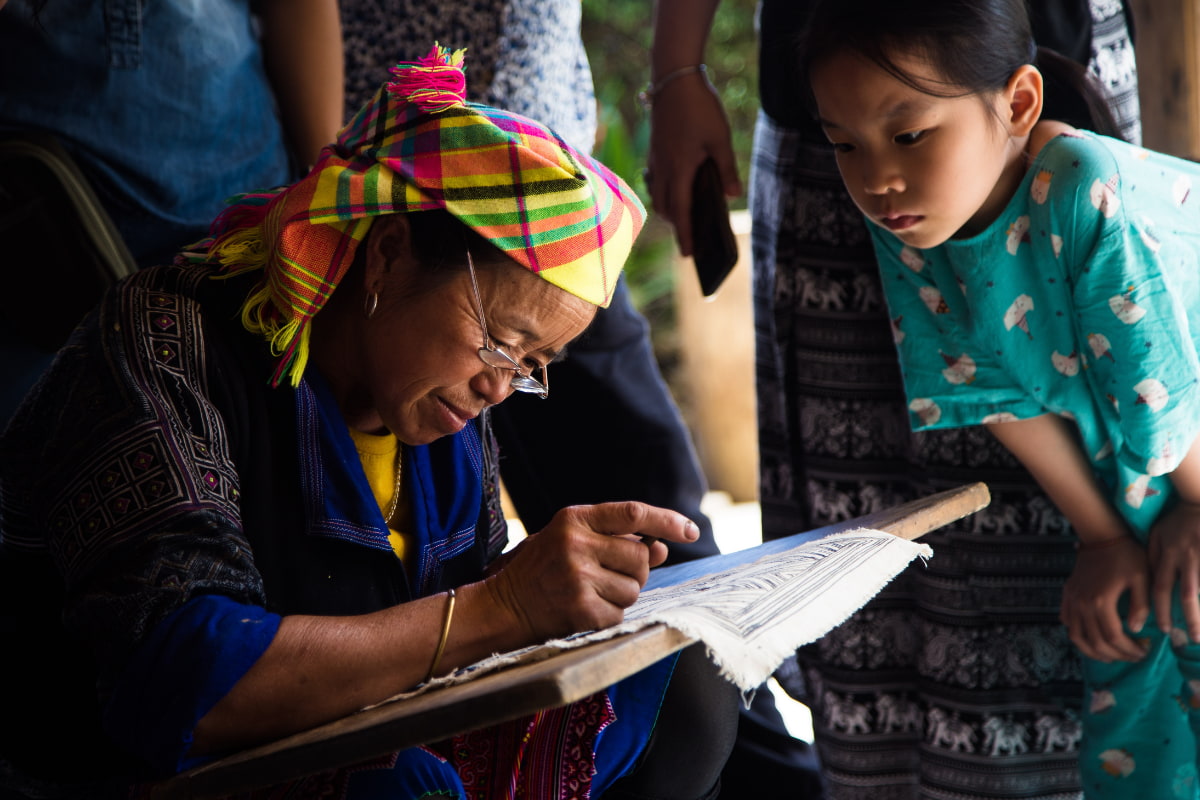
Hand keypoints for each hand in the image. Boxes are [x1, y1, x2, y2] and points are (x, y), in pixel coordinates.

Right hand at [484, 502, 699, 640]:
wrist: (502, 605)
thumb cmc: (541, 569)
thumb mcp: (573, 541)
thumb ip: (616, 540)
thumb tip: (663, 547)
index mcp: (574, 518)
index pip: (633, 513)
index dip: (667, 520)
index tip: (691, 530)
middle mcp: (576, 543)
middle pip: (641, 556)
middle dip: (636, 569)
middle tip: (609, 574)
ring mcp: (577, 577)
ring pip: (634, 587)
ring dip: (622, 594)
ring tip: (591, 591)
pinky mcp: (580, 609)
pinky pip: (620, 612)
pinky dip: (609, 614)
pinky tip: (585, 608)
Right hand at [646, 73, 740, 255]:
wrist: (674, 78)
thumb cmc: (700, 107)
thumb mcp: (720, 140)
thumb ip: (726, 170)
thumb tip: (732, 196)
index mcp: (680, 170)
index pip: (682, 212)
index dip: (685, 236)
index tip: (689, 255)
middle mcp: (664, 169)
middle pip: (667, 208)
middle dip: (677, 226)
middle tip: (691, 240)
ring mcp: (656, 159)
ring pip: (659, 194)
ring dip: (669, 209)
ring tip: (684, 218)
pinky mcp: (655, 149)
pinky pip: (656, 179)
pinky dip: (664, 191)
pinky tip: (677, 189)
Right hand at [1060, 536, 1148, 662]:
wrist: (1101, 537)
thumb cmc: (1125, 556)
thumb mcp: (1142, 578)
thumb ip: (1140, 606)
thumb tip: (1135, 629)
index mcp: (1101, 601)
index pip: (1113, 637)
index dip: (1128, 650)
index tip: (1142, 652)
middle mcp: (1082, 604)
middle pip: (1095, 641)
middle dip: (1115, 654)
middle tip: (1130, 656)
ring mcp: (1072, 600)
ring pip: (1076, 636)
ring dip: (1092, 651)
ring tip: (1109, 655)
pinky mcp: (1067, 595)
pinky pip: (1066, 621)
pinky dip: (1077, 635)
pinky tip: (1090, 637)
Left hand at [1148, 500, 1199, 640]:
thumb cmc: (1178, 519)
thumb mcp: (1157, 534)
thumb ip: (1153, 557)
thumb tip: (1150, 580)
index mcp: (1169, 555)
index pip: (1161, 588)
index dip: (1162, 610)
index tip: (1165, 629)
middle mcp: (1188, 559)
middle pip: (1188, 595)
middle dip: (1191, 619)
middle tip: (1195, 639)